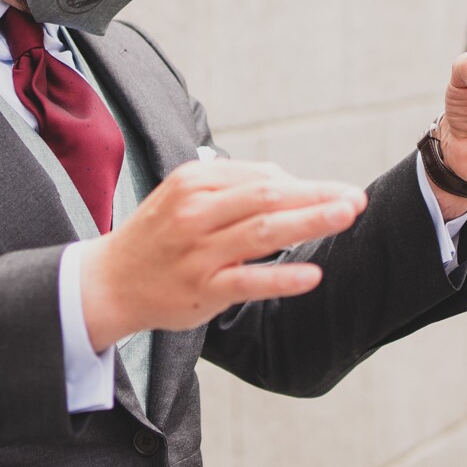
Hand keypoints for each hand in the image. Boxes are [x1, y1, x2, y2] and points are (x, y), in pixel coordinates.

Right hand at [82, 160, 366, 349]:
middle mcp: (196, 212)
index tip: (338, 190)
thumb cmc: (158, 236)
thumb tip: (292, 185)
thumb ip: (235, 189)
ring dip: (310, 222)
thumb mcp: (186, 197)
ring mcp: (199, 252)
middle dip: (317, 195)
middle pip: (269, 196)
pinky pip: (248, 281)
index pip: (263, 177)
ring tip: (346, 217)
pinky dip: (282, 278)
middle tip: (356, 199)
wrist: (109, 282)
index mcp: (195, 182)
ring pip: (264, 232)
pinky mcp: (201, 289)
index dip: (305, 184)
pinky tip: (312, 275)